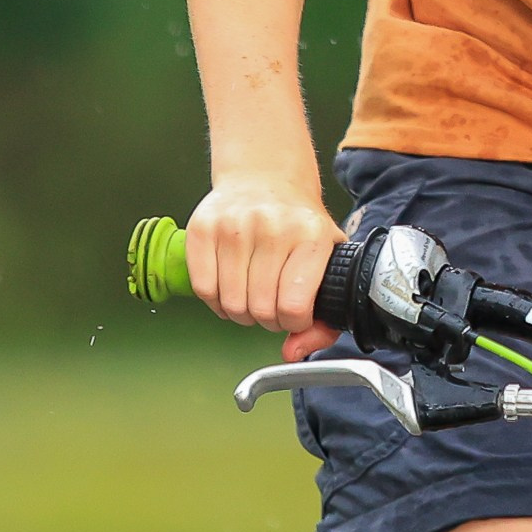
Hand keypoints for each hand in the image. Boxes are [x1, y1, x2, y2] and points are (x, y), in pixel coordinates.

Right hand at [187, 176, 345, 359]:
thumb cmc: (299, 224)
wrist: (266, 177)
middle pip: (259, 310)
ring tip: (252, 295)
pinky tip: (230, 287)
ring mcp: (235, 225)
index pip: (294, 306)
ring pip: (230, 304)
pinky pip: (203, 289)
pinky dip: (216, 301)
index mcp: (311, 235)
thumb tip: (293, 354)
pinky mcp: (203, 227)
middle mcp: (273, 227)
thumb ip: (324, 318)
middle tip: (271, 305)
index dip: (293, 323)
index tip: (294, 313)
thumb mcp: (328, 260)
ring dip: (240, 312)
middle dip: (266, 319)